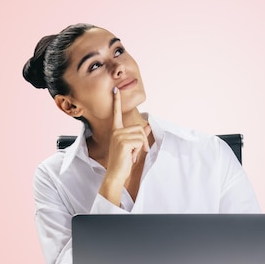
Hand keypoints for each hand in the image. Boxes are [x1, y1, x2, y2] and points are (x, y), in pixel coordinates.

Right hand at [98, 87, 150, 204]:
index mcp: (116, 130)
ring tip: (132, 155)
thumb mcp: (132, 146)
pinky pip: (139, 141)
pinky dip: (139, 150)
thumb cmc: (123, 161)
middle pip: (138, 128)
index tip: (115, 90)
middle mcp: (116, 131)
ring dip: (141, 146)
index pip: (116, 113)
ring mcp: (118, 136)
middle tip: (135, 152)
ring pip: (140, 135)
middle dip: (142, 141)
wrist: (116, 173)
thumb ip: (139, 135)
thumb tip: (148, 126)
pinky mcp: (123, 141)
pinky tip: (131, 156)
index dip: (116, 101)